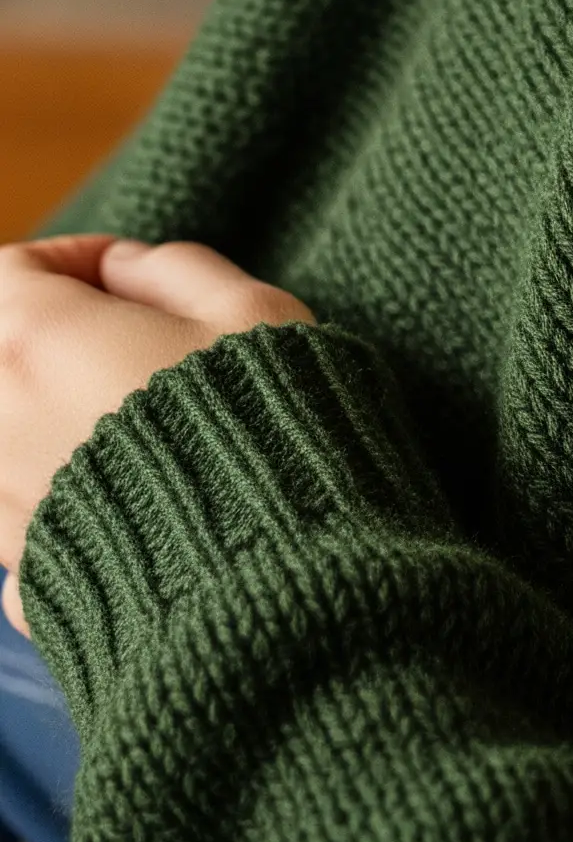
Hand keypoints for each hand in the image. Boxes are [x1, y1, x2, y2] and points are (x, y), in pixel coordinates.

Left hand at [0, 237, 313, 634]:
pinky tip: (129, 507)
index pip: (11, 270)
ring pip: (5, 436)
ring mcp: (2, 503)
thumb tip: (128, 268)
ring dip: (52, 420)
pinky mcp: (25, 574)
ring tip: (135, 434)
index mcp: (41, 341)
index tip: (123, 275)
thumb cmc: (270, 433)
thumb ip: (176, 270)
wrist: (277, 582)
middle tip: (126, 346)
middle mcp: (0, 420)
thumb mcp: (252, 313)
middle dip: (55, 341)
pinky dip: (58, 502)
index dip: (70, 259)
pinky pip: (19, 519)